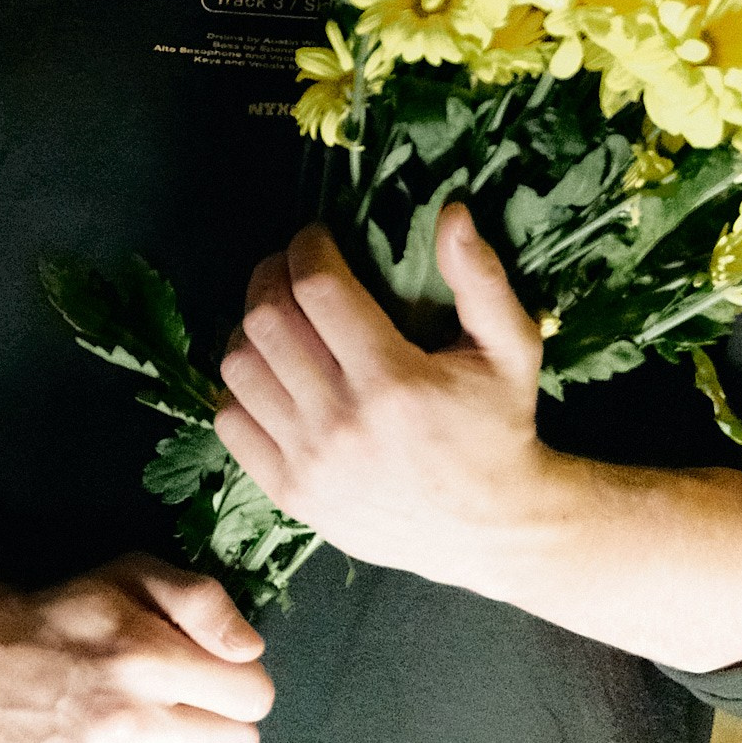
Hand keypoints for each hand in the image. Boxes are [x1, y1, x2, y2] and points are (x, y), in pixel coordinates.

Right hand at [0, 552, 273, 742]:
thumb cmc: (69, 619)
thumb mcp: (135, 577)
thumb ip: (203, 601)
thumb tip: (250, 653)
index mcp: (145, 658)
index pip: (253, 697)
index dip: (240, 684)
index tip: (212, 678)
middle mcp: (127, 723)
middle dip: (222, 723)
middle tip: (185, 708)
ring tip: (160, 740)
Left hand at [215, 206, 551, 590]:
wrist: (492, 530)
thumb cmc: (501, 428)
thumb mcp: (511, 349)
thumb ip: (481, 279)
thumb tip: (451, 211)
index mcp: (395, 381)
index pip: (317, 288)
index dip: (307, 247)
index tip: (317, 237)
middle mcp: (343, 423)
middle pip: (266, 320)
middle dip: (270, 275)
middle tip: (290, 267)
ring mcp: (310, 463)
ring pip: (238, 367)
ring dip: (250, 328)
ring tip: (278, 316)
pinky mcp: (290, 494)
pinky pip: (229, 422)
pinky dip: (240, 387)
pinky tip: (271, 372)